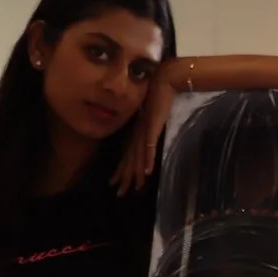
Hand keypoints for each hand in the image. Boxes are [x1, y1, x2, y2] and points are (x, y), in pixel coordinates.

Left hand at [111, 74, 177, 194]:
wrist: (163, 83)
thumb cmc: (158, 97)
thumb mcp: (150, 117)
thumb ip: (148, 129)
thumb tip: (148, 137)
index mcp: (136, 133)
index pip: (126, 155)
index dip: (121, 171)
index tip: (115, 183)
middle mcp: (137, 135)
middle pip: (129, 160)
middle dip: (124, 178)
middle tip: (119, 193)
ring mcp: (144, 132)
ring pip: (138, 157)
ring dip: (135, 174)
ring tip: (133, 188)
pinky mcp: (152, 128)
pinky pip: (149, 146)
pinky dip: (147, 159)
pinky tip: (146, 171)